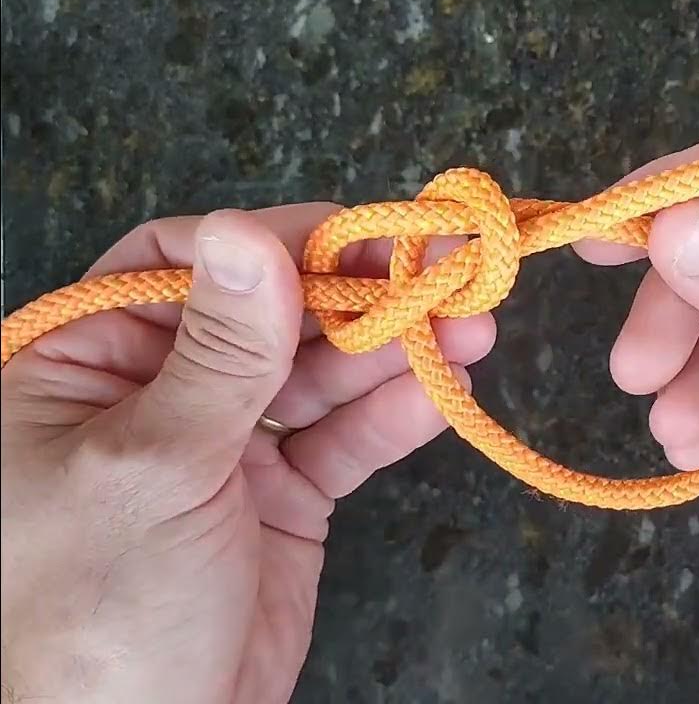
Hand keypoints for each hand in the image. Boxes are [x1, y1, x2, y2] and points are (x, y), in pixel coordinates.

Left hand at [0, 206, 494, 702]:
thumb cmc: (98, 611)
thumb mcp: (154, 465)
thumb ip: (218, 352)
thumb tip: (248, 233)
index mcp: (84, 367)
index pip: (182, 267)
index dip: (273, 245)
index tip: (358, 236)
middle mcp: (157, 393)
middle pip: (269, 314)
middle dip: (356, 296)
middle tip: (441, 274)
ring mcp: (227, 446)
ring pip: (320, 373)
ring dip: (394, 350)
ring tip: (470, 326)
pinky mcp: (285, 496)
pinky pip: (344, 440)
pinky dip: (393, 417)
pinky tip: (442, 392)